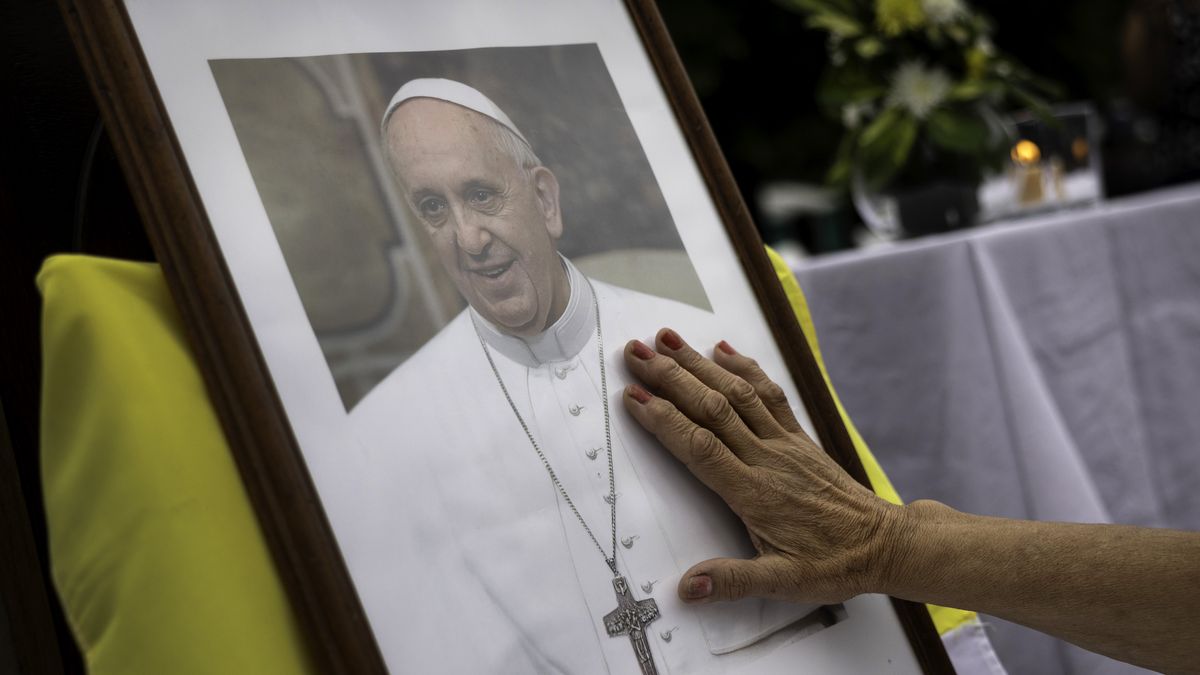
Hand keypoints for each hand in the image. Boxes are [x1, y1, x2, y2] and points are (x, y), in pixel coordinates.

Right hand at [622, 328, 906, 605]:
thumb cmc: (835, 563)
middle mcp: (767, 458)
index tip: (634, 397)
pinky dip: (744, 367)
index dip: (664, 419)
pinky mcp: (798, 437)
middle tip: (636, 353)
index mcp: (755, 493)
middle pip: (712, 408)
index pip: (700, 447)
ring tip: (668, 340)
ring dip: (699, 363)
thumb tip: (689, 587)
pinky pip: (768, 394)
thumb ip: (734, 581)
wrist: (884, 543)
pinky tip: (723, 350)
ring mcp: (784, 443)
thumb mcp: (784, 583)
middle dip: (671, 377)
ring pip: (736, 393)